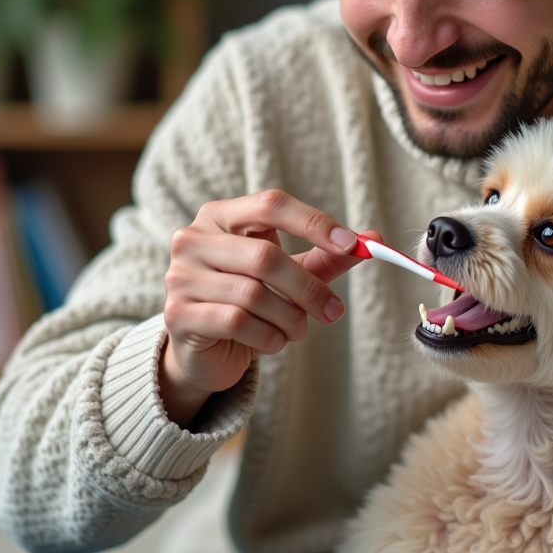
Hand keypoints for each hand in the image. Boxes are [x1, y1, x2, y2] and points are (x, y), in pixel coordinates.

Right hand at [160, 189, 374, 427]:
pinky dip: (268, 337)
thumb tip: (375, 240)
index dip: (313, 222)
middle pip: (265, 255)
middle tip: (334, 311)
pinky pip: (237, 322)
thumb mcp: (289, 274)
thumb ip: (326, 257)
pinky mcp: (178, 315)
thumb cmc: (248, 300)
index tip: (351, 244)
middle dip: (309, 288)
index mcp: (220, 215)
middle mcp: (193, 239)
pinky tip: (272, 341)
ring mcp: (180, 276)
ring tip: (297, 330)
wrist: (204, 349)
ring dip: (290, 319)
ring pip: (253, 294)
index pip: (270, 204)